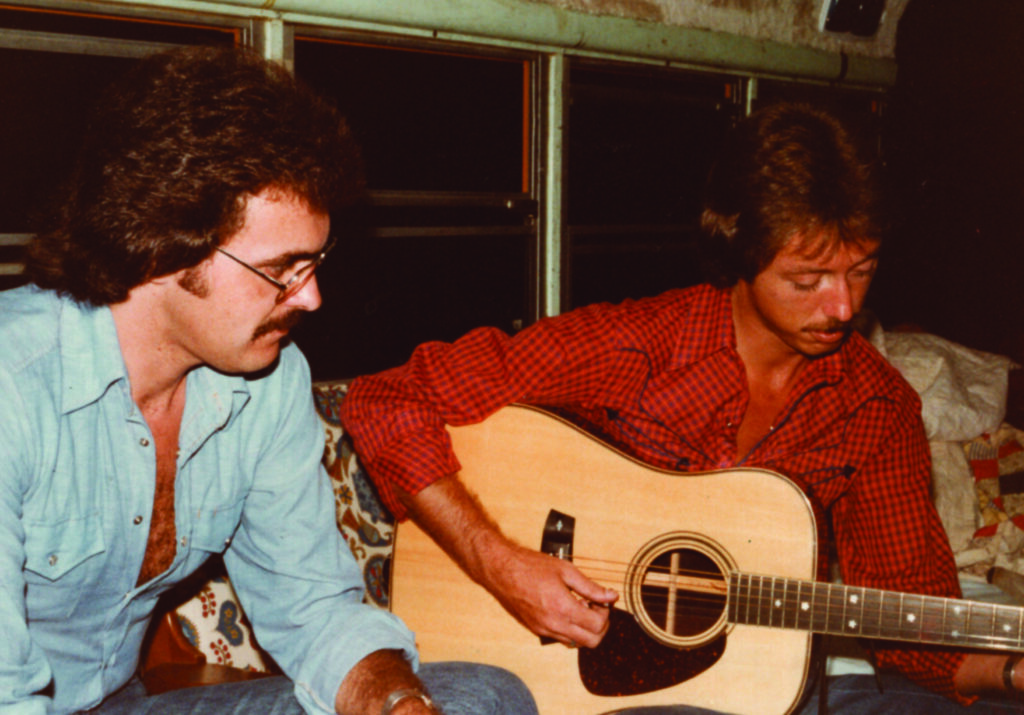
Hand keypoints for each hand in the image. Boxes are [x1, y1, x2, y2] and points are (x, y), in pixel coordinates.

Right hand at [480, 538, 617, 647]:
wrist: (501, 570)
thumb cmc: (530, 566)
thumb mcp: (566, 571)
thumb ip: (591, 587)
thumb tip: (611, 596)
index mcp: (563, 608)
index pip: (598, 625)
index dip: (605, 613)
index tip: (601, 600)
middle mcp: (553, 624)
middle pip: (591, 642)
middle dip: (600, 626)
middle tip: (595, 607)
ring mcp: (543, 629)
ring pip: (576, 644)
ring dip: (584, 629)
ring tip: (579, 607)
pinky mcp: (536, 630)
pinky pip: (561, 639)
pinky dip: (570, 629)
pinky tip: (566, 610)